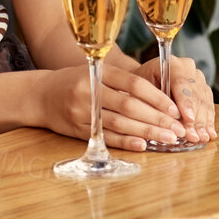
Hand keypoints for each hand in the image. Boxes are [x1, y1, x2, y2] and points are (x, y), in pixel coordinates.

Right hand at [34, 62, 184, 150]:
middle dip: (157, 118)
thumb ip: (121, 81)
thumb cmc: (75, 82)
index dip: (156, 97)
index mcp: (98, 73)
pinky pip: (105, 137)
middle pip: (129, 106)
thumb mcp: (96, 72)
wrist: (40, 95)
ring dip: (147, 132)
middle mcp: (89, 91)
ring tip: (168, 139)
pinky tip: (143, 145)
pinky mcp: (78, 130)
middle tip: (178, 128)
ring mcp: (82, 112)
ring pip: (120, 124)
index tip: (175, 109)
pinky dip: (125, 142)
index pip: (133, 84)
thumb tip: (160, 97)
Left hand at [136, 55, 217, 144]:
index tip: (188, 119)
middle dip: (195, 118)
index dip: (185, 103)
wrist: (143, 83)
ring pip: (204, 101)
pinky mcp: (203, 88)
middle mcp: (188, 67)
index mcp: (171, 63)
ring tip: (202, 138)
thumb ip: (156, 105)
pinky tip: (209, 133)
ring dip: (203, 122)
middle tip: (194, 136)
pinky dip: (208, 120)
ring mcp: (198, 77)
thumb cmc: (139, 89)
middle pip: (195, 94)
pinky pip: (208, 105)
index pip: (181, 83)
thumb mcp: (141, 93)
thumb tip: (170, 122)